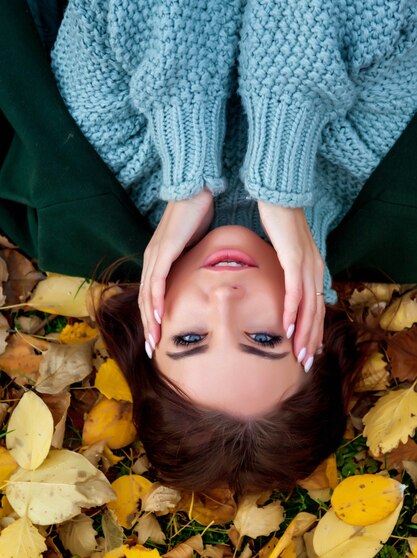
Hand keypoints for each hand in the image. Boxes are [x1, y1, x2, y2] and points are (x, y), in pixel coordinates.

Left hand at [138, 189, 213, 354]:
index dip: (153, 317)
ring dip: (150, 321)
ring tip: (154, 342)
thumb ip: (196, 260)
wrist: (194, 186)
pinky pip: (157, 281)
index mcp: (159, 259)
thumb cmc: (197, 212)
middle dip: (149, 327)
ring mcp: (155, 254)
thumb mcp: (198, 244)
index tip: (160, 337)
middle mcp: (152, 259)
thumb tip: (207, 274)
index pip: (152, 294)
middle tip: (153, 349)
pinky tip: (158, 318)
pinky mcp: (164, 250)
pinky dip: (155, 301)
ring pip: (147, 295)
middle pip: (145, 301)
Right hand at [257, 201, 324, 369]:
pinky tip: (286, 327)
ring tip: (297, 353)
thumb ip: (288, 269)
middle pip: (316, 312)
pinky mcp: (293, 259)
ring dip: (303, 332)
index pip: (317, 306)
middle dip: (311, 339)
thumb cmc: (280, 223)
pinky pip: (294, 291)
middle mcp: (315, 269)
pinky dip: (292, 311)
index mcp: (314, 269)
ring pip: (308, 306)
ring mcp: (306, 265)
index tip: (309, 350)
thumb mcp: (286, 251)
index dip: (314, 330)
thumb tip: (282, 284)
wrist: (280, 197)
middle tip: (304, 361)